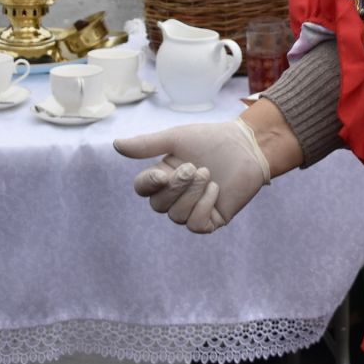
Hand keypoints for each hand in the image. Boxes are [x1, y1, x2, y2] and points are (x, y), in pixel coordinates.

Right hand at [114, 117, 272, 233]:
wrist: (247, 146)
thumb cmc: (211, 139)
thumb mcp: (176, 139)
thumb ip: (147, 145)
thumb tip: (115, 144)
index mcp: (163, 177)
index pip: (143, 189)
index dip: (149, 185)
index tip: (162, 173)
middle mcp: (175, 196)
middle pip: (159, 206)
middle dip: (177, 187)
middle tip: (196, 167)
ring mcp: (192, 209)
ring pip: (177, 216)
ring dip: (193, 195)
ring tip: (208, 174)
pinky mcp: (211, 219)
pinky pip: (196, 225)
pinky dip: (204, 207)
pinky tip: (216, 189)